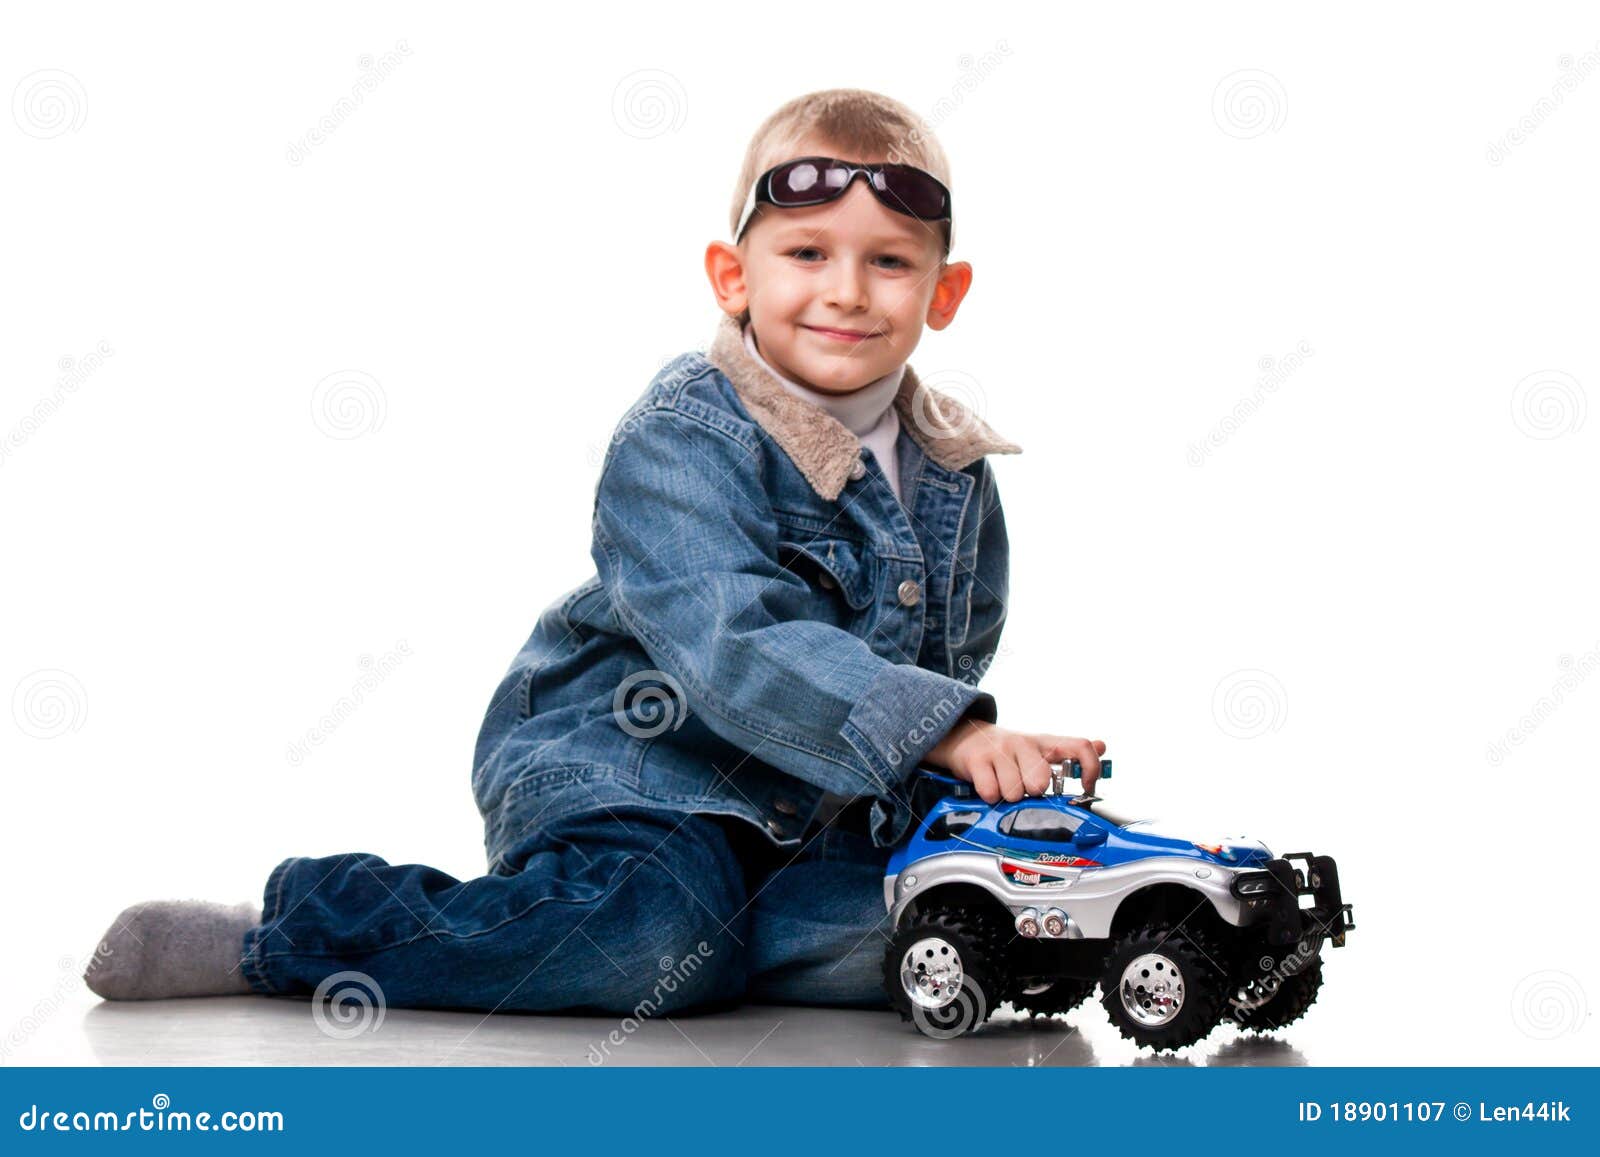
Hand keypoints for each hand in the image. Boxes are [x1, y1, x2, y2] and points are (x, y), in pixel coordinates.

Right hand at [924, 717, 1107, 804]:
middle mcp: (1024, 743)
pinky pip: (991, 792)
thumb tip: (1102, 745)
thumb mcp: (1040, 748)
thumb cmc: (1007, 751)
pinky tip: (988, 786)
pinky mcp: (977, 760)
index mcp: (1044, 742)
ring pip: (1015, 791)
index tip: (1087, 787)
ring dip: (1009, 795)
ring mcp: (1000, 751)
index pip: (1080, 746)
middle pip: (1041, 781)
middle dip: (1033, 792)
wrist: (964, 737)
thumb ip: (1069, 751)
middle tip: (1025, 787)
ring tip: (1003, 785)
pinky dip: (990, 796)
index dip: (1090, 768)